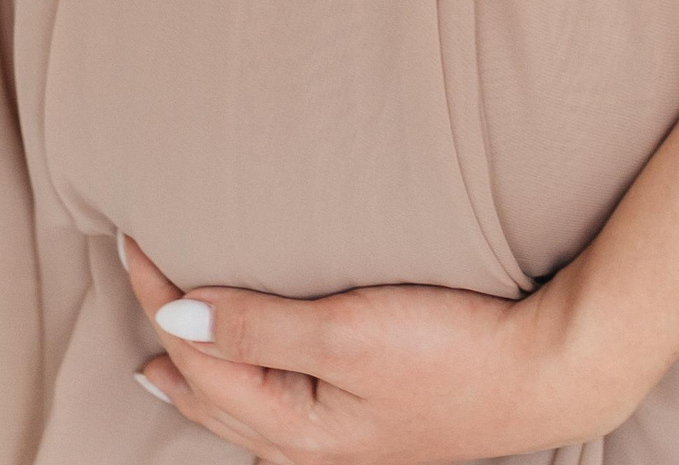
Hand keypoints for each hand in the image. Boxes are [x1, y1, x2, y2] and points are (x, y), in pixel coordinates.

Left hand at [119, 232, 635, 462]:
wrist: (545, 375)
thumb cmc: (453, 353)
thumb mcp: (348, 333)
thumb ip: (259, 325)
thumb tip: (172, 317)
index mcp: (294, 430)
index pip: (199, 356)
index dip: (159, 294)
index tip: (133, 236)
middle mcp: (308, 449)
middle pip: (210, 394)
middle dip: (166, 346)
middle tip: (134, 294)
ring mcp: (340, 442)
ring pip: (241, 411)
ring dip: (200, 377)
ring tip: (167, 356)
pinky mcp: (368, 425)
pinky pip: (279, 413)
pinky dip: (245, 388)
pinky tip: (256, 380)